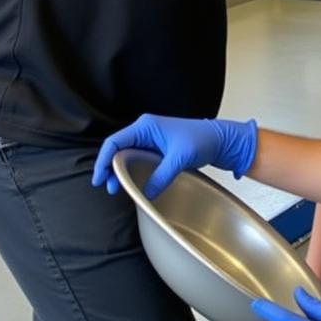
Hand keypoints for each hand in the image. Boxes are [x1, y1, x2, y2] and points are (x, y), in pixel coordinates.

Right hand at [91, 114, 257, 198]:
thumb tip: (146, 193)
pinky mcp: (157, 149)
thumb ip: (161, 176)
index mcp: (146, 126)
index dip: (103, 160)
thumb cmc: (203, 140)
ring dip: (119, 171)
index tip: (99, 178)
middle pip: (117, 149)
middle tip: (108, 188)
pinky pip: (137, 159)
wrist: (221, 140)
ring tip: (117, 189)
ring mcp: (151, 139)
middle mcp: (145, 131)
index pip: (115, 142)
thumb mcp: (180, 158)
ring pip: (126, 155)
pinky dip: (131, 171)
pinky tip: (131, 183)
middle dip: (109, 168)